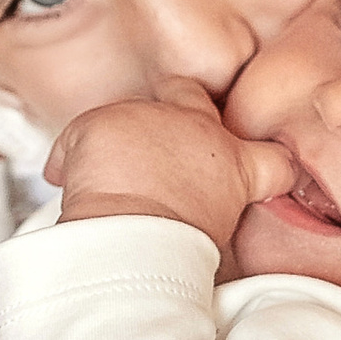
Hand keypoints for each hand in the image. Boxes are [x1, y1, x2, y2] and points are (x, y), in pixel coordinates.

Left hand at [46, 79, 291, 254]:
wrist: (139, 237)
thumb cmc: (179, 246)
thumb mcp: (217, 230)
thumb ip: (216, 208)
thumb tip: (198, 216)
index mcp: (236, 163)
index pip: (273, 157)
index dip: (261, 160)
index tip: (244, 169)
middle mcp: (195, 128)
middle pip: (191, 93)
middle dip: (178, 105)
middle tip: (159, 144)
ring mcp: (149, 118)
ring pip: (128, 117)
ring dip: (118, 145)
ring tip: (106, 181)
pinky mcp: (105, 121)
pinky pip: (81, 135)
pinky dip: (71, 157)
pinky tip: (67, 179)